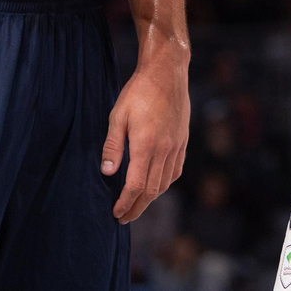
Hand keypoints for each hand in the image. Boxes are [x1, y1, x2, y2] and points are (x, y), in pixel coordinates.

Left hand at [101, 47, 189, 222]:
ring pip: (166, 183)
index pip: (136, 185)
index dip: (126, 203)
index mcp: (146, 145)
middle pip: (152, 190)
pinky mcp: (183, 141)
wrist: (167, 72)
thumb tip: (107, 173)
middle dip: (137, 207)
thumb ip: (113, 146)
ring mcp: (176, 146)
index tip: (116, 212)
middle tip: (124, 217)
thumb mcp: (118, 115)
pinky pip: (176, 170)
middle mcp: (164, 150)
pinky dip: (166, 183)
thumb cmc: (138, 91)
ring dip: (151, 198)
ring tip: (138, 204)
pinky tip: (157, 184)